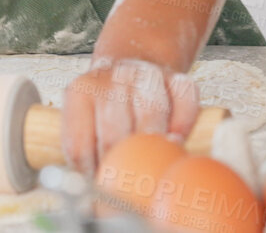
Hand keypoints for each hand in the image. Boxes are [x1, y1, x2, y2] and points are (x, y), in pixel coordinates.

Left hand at [60, 56, 200, 177]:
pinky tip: (176, 139)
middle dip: (122, 163)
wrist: (133, 61)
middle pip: (114, 131)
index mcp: (80, 91)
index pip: (80, 144)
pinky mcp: (176, 77)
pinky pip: (185, 100)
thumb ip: (86, 152)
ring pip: (151, 110)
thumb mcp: (85, 119)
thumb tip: (93, 205)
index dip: (91, 174)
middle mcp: (112, 78)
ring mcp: (145, 74)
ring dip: (154, 142)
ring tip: (154, 164)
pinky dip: (183, 123)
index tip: (101, 189)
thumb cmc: (107, 104)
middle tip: (129, 183)